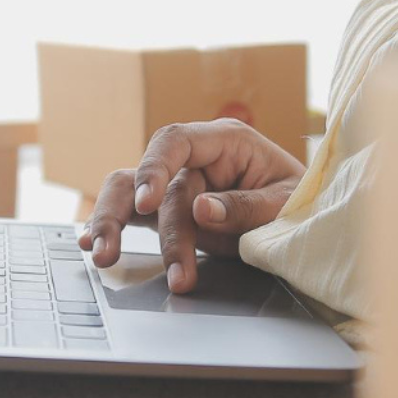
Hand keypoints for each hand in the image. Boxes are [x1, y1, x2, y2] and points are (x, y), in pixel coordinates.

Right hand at [77, 119, 304, 293]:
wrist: (306, 216)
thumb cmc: (300, 200)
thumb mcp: (286, 203)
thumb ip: (246, 207)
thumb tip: (201, 210)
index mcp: (225, 142)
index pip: (176, 140)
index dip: (155, 168)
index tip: (149, 202)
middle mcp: (195, 160)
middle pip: (146, 176)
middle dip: (130, 216)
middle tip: (117, 251)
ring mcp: (178, 185)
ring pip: (128, 193)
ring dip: (111, 223)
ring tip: (101, 257)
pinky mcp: (170, 212)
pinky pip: (134, 215)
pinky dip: (112, 228)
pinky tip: (91, 246)